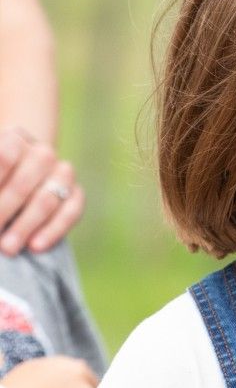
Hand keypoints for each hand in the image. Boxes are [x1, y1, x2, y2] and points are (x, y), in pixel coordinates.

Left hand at [0, 126, 83, 254]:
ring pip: (48, 200)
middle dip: (5, 209)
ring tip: (7, 248)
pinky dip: (53, 231)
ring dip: (25, 226)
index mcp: (14, 140)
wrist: (15, 179)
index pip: (6, 155)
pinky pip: (71, 212)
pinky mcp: (76, 194)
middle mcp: (42, 153)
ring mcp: (63, 173)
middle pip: (26, 181)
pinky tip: (35, 246)